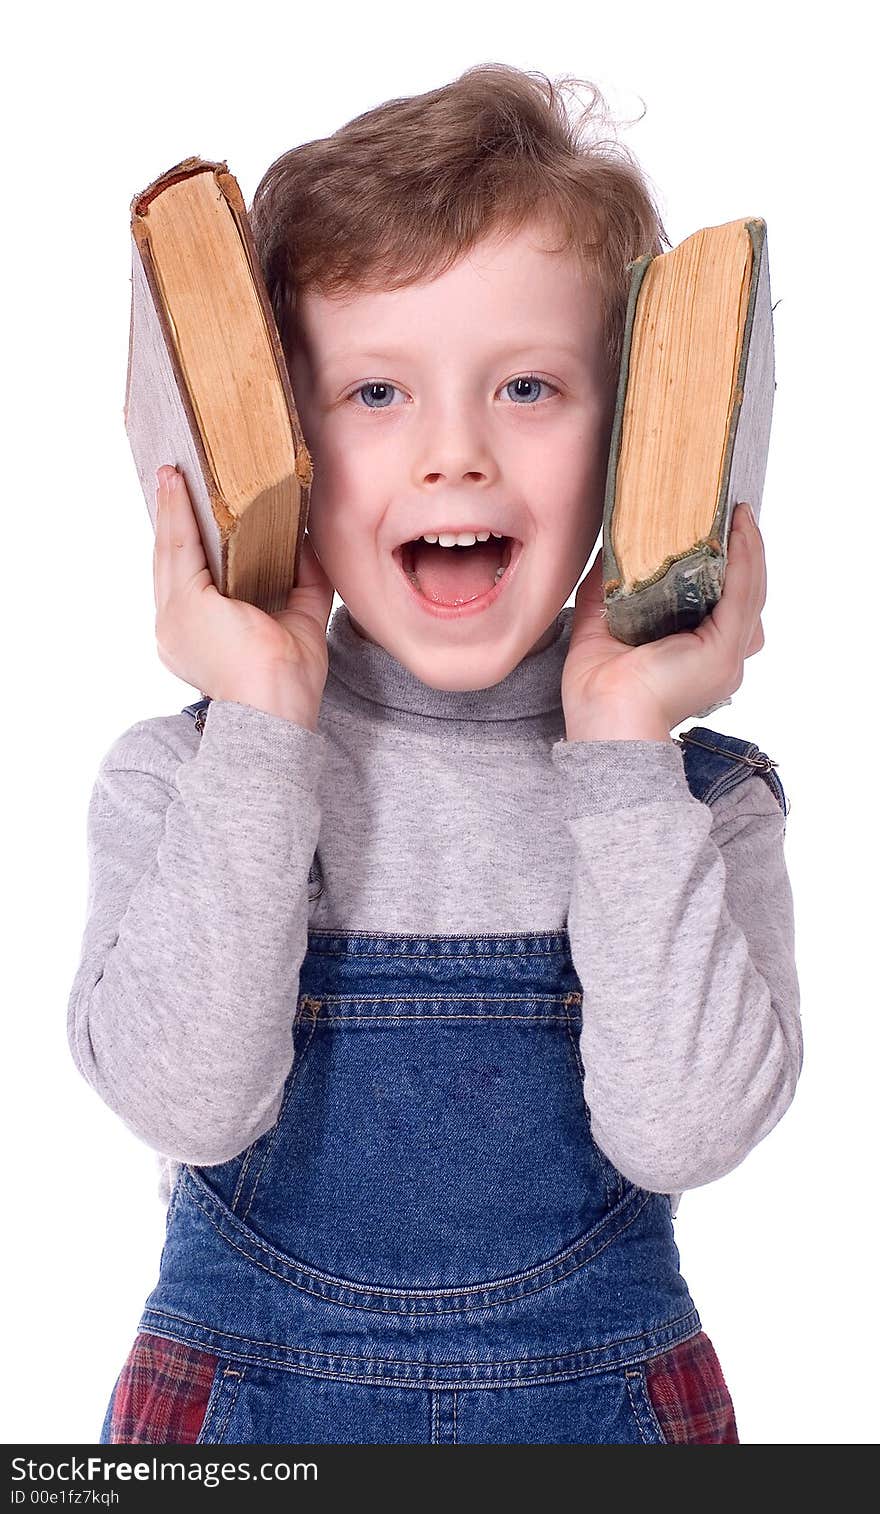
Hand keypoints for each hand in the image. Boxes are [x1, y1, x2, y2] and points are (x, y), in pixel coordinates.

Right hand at [153, 465, 334, 726]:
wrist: (276, 714)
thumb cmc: (287, 684)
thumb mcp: (299, 619)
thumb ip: (303, 580)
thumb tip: (306, 542)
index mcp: (198, 636)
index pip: (190, 578)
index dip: (188, 540)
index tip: (190, 506)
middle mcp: (175, 628)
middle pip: (172, 560)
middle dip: (174, 518)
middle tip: (176, 478)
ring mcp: (173, 619)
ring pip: (169, 550)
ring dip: (172, 508)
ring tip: (174, 474)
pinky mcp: (182, 606)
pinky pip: (177, 548)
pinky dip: (177, 513)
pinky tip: (178, 484)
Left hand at [561, 502, 765, 738]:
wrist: (602, 716)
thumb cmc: (598, 687)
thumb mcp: (601, 621)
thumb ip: (609, 584)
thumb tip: (609, 546)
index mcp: (697, 654)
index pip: (724, 602)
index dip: (726, 563)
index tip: (716, 527)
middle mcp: (721, 656)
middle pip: (744, 593)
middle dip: (742, 551)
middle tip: (731, 510)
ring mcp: (728, 654)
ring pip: (750, 589)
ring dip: (748, 546)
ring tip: (739, 510)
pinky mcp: (723, 649)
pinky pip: (743, 593)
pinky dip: (745, 558)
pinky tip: (740, 529)